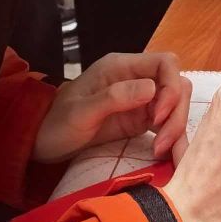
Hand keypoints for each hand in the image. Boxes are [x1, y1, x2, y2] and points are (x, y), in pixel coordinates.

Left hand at [33, 51, 189, 164]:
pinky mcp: (141, 121)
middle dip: (176, 115)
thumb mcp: (80, 112)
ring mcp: (141, 101)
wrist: (42, 142)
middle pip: (177, 86)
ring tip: (166, 155)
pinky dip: (174, 140)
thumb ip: (114, 97)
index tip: (157, 116)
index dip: (171, 87)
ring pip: (176, 107)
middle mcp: (137, 80)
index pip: (165, 63)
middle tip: (161, 144)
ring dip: (177, 130)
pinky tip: (172, 158)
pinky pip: (167, 126)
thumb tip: (152, 89)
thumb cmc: (56, 123)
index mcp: (122, 67)